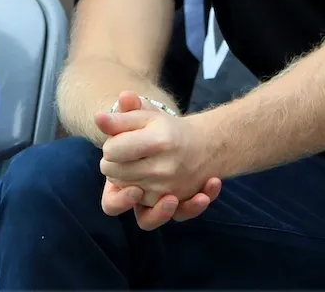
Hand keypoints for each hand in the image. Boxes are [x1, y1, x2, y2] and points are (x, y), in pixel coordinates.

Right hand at [95, 91, 221, 229]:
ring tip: (190, 198)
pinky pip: (187, 211)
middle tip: (168, 196)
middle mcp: (136, 196)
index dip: (121, 198)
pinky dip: (200, 201)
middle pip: (141, 216)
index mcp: (119, 179)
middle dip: (155, 209)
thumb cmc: (148, 126)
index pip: (112, 201)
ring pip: (160, 220)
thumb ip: (126, 113)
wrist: (174, 133)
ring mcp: (158, 202)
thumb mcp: (138, 118)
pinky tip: (212, 183)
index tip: (134, 188)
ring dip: (173, 213)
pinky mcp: (179, 203)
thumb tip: (116, 104)